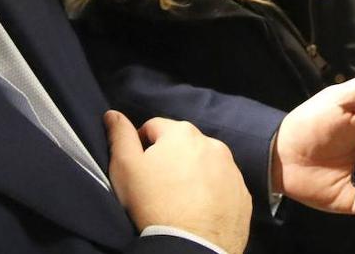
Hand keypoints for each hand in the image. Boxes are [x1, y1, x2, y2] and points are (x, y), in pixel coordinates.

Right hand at [106, 111, 249, 253]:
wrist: (191, 247)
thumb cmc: (154, 205)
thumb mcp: (125, 168)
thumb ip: (119, 136)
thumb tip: (113, 114)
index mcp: (182, 133)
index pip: (154, 127)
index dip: (142, 146)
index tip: (139, 169)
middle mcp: (212, 144)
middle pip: (183, 145)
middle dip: (170, 159)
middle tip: (158, 186)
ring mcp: (231, 169)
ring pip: (205, 164)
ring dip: (193, 174)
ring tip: (179, 200)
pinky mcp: (242, 193)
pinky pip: (223, 185)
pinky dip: (212, 192)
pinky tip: (198, 210)